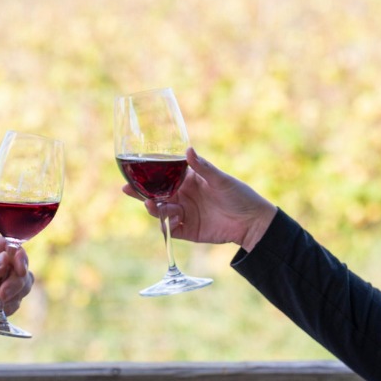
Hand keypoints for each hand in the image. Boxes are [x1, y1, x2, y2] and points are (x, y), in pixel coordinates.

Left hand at [0, 235, 33, 335]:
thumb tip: (7, 259)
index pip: (8, 245)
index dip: (18, 256)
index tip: (18, 271)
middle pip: (20, 265)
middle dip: (17, 280)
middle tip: (3, 296)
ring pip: (22, 283)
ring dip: (16, 294)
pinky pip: (15, 301)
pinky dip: (10, 307)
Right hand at [123, 148, 275, 251]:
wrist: (252, 222)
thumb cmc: (239, 194)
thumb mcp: (220, 179)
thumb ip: (202, 167)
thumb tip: (188, 149)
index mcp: (187, 181)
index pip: (162, 177)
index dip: (146, 176)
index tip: (133, 174)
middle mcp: (182, 196)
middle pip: (155, 195)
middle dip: (140, 193)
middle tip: (128, 189)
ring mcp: (184, 214)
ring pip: (160, 212)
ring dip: (155, 209)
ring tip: (156, 206)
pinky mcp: (188, 231)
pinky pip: (170, 230)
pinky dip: (167, 225)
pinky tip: (174, 219)